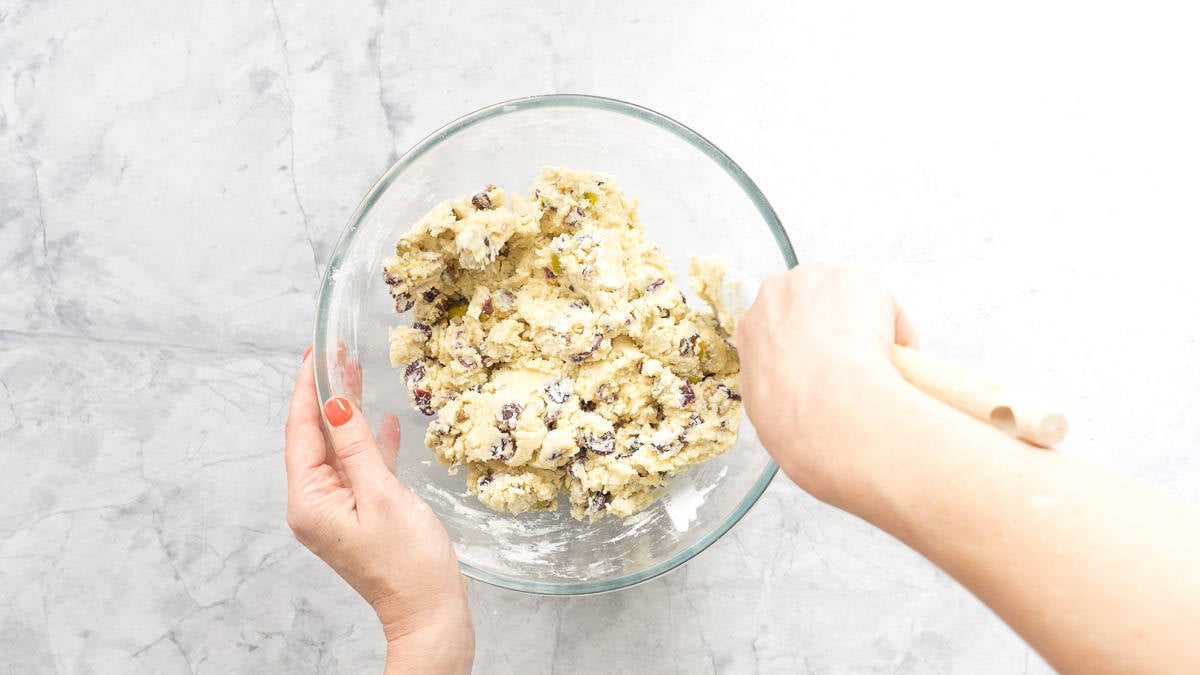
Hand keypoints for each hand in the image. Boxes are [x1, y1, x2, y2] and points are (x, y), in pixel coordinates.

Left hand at [285, 348, 473, 673]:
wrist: (429, 612)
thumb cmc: (408, 562)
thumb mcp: (382, 495)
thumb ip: (357, 447)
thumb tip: (336, 402)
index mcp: (310, 500)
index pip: (301, 431)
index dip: (308, 388)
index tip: (316, 351)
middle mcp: (314, 504)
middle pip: (315, 437)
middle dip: (326, 394)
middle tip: (338, 352)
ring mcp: (336, 511)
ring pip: (338, 449)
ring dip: (348, 414)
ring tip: (357, 372)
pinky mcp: (359, 516)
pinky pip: (359, 469)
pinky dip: (369, 444)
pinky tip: (383, 422)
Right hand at [736, 264, 915, 508]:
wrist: (826, 407)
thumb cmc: (793, 418)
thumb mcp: (763, 410)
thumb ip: (773, 389)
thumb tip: (794, 403)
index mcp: (751, 328)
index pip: (777, 323)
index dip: (803, 342)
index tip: (819, 360)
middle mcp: (779, 293)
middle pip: (810, 298)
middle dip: (830, 322)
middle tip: (850, 358)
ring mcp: (819, 282)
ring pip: (847, 297)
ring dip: (862, 323)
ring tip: (878, 362)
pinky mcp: (858, 281)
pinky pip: (883, 306)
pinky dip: (894, 329)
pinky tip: (895, 360)